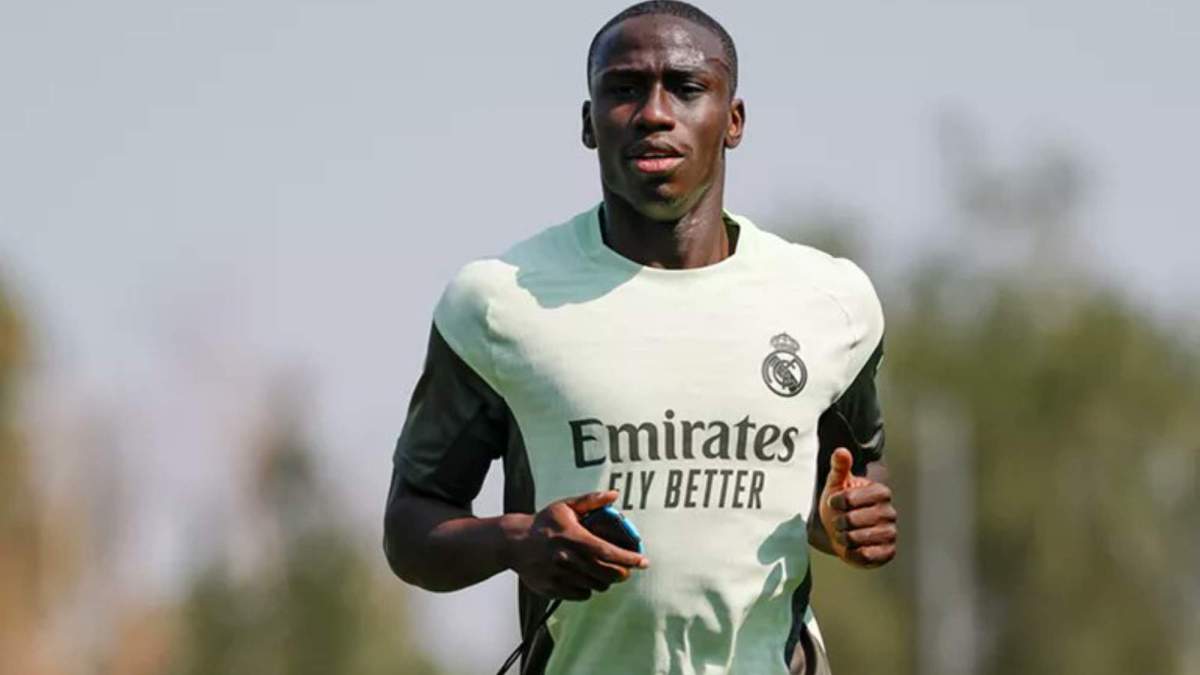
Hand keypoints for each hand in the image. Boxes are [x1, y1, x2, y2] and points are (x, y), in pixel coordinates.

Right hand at [503, 490, 649, 600]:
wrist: (514, 543)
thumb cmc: (544, 523)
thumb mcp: (566, 506)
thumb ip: (591, 501)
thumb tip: (615, 494)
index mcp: (572, 537)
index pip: (607, 551)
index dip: (628, 558)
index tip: (644, 561)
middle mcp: (566, 558)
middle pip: (605, 573)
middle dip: (621, 573)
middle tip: (626, 570)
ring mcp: (558, 575)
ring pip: (595, 586)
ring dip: (604, 581)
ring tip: (603, 572)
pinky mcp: (552, 588)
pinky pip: (581, 594)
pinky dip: (588, 589)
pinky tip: (585, 578)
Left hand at [818, 448, 896, 567]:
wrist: (842, 531)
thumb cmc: (840, 506)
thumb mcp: (836, 484)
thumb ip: (839, 467)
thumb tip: (841, 451)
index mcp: (880, 492)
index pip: (850, 498)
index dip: (836, 502)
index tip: (834, 502)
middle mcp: (889, 512)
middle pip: (852, 520)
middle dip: (838, 522)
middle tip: (839, 521)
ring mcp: (890, 533)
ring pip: (857, 538)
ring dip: (843, 538)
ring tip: (844, 533)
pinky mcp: (888, 552)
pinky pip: (866, 555)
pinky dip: (852, 553)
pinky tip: (852, 547)